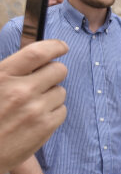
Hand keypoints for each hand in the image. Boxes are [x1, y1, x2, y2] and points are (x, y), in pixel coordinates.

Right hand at [0, 40, 67, 173]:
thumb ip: (12, 71)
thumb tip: (39, 57)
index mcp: (2, 76)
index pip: (37, 53)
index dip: (54, 46)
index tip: (62, 47)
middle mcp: (21, 90)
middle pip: (58, 70)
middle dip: (54, 73)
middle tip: (43, 82)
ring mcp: (35, 109)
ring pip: (60, 91)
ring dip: (51, 95)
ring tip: (32, 106)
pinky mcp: (45, 126)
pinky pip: (62, 110)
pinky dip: (53, 112)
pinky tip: (36, 119)